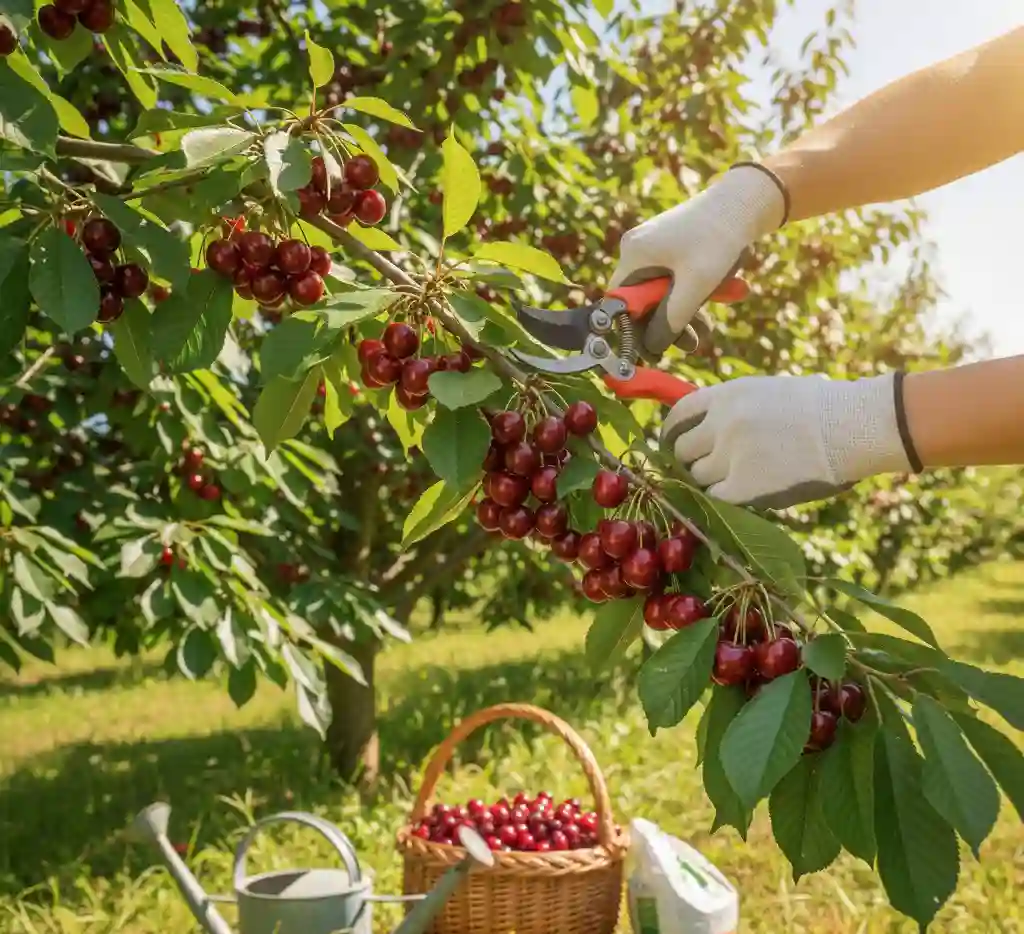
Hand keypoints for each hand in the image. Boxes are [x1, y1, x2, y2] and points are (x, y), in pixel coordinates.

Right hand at [609, 165, 786, 355]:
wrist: (750, 198)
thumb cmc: (719, 239)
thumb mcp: (695, 287)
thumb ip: (670, 321)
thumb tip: (652, 349)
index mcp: (634, 255)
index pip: (620, 303)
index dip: (634, 330)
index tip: (655, 350)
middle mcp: (638, 249)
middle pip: (643, 300)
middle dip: (669, 323)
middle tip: (692, 343)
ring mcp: (657, 245)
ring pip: (664, 292)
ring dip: (687, 311)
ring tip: (710, 327)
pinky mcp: (675, 244)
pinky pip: (678, 278)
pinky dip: (697, 291)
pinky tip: (727, 294)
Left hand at [662, 373, 911, 509]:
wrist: (850, 427)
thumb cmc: (821, 407)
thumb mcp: (767, 391)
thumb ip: (733, 407)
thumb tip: (705, 427)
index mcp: (726, 395)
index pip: (679, 414)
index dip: (672, 432)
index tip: (672, 444)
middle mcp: (720, 423)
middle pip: (682, 449)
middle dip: (690, 460)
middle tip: (704, 468)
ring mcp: (729, 455)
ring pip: (697, 476)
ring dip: (709, 480)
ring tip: (734, 479)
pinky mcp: (742, 486)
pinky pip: (716, 497)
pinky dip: (725, 497)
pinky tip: (742, 493)